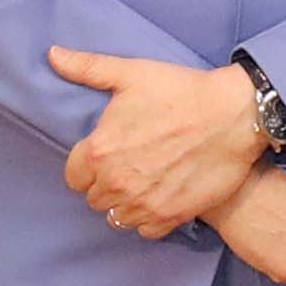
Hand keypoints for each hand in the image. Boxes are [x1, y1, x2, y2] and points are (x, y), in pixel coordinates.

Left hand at [50, 48, 270, 235]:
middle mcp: (117, 182)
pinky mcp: (171, 216)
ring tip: (143, 182)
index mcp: (100, 150)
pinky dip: (149, 218)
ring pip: (118, 217)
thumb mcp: (131, 73)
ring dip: (126, 203)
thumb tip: (53, 54)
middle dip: (106, 183)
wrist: (232, 115)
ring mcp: (144, 203)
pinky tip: (159, 197)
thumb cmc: (181, 91)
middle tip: (128, 165)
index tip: (104, 155)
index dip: (87, 165)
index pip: (73, 177)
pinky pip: (145, 231)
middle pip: (95, 198)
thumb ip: (87, 68)